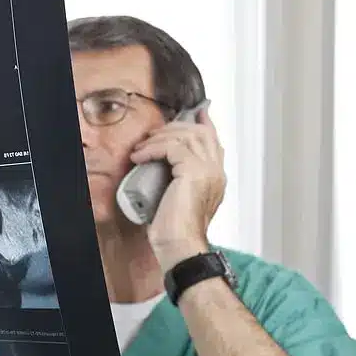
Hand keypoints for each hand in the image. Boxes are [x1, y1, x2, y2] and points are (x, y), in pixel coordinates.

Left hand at [129, 106, 225, 270]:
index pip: (213, 140)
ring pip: (185, 136)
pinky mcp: (194, 171)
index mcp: (216, 176)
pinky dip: (153, 149)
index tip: (193, 112)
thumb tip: (164, 164)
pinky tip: (139, 157)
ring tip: (141, 148)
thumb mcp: (178, 197)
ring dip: (158, 138)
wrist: (180, 244)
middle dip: (173, 127)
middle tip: (152, 135)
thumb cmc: (175, 229)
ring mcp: (208, 169)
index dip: (203, 122)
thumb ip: (179, 178)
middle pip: (199, 132)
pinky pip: (172, 147)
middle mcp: (216, 170)